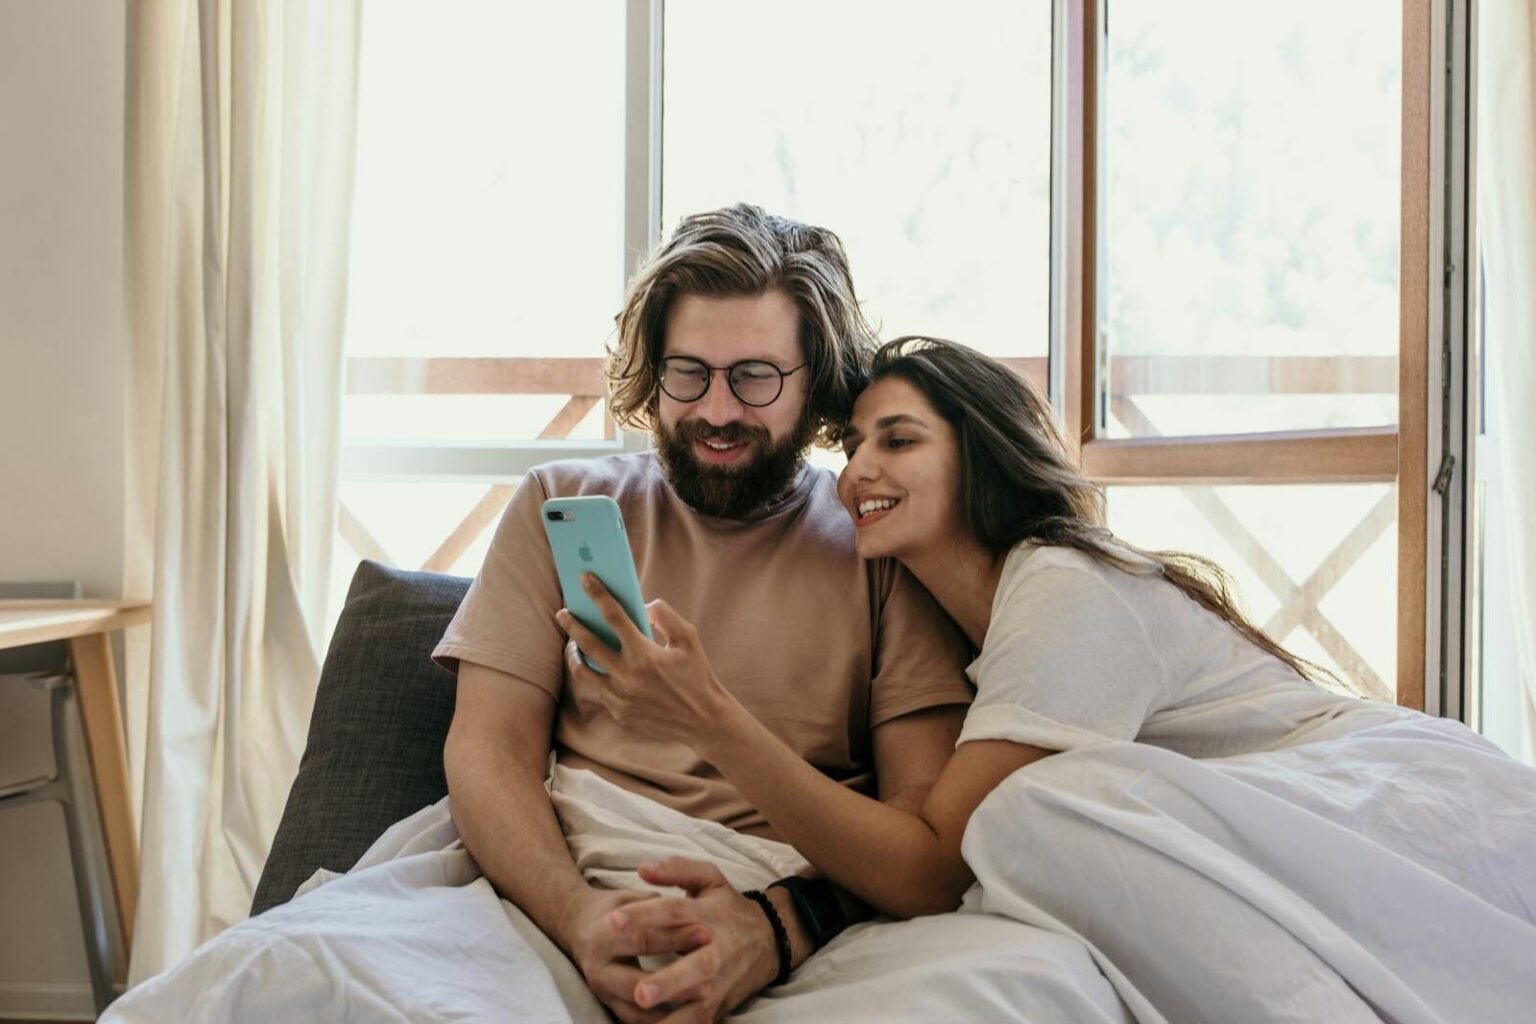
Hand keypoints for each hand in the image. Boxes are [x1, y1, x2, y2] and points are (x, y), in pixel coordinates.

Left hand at [556, 575, 736, 746]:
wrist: (703, 722)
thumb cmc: (697, 676)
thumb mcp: (688, 639)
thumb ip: (664, 616)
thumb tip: (642, 606)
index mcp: (644, 654)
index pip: (613, 616)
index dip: (597, 594)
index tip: (584, 578)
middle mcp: (627, 676)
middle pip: (587, 643)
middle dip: (571, 624)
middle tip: (562, 612)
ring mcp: (619, 697)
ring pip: (582, 671)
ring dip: (573, 653)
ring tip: (573, 643)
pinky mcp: (618, 712)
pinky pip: (598, 690)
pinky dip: (594, 674)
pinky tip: (595, 666)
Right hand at [564, 887, 713, 1023]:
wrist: (579, 929)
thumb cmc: (614, 910)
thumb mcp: (629, 898)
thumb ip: (655, 905)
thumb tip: (690, 911)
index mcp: (602, 936)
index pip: (643, 938)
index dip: (676, 936)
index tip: (707, 934)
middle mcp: (598, 969)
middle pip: (639, 980)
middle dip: (676, 981)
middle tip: (711, 979)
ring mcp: (603, 993)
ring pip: (637, 1011)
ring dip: (671, 1010)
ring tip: (703, 1002)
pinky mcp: (610, 1008)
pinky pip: (636, 1023)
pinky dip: (662, 1023)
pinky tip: (688, 1016)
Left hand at [619, 857, 795, 1021]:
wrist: (772, 939)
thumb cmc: (729, 907)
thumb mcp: (709, 879)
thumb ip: (677, 870)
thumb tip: (643, 868)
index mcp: (708, 915)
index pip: (675, 912)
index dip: (645, 914)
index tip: (614, 920)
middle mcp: (718, 950)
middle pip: (696, 967)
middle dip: (669, 982)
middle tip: (639, 992)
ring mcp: (722, 981)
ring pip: (701, 1003)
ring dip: (675, 1016)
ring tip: (644, 1016)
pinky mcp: (722, 1003)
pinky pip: (701, 1022)